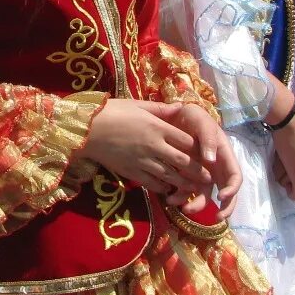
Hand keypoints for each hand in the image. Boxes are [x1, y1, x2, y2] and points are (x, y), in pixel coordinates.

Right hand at [82, 98, 215, 195]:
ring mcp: (143, 161)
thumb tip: (180, 107)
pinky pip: (152, 183)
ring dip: (184, 184)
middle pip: (183, 162)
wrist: (86, 130)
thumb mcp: (137, 104)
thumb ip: (161, 109)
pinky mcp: (132, 173)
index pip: (186, 141)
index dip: (199, 149)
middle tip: (208, 178)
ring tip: (194, 189)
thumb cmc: (111, 112)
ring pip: (170, 176)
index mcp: (157, 127)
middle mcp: (154, 146)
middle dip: (198, 172)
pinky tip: (168, 190)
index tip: (207, 155)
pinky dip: (163, 188)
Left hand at [161, 103, 241, 215]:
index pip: (235, 176)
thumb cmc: (192, 116)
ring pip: (203, 195)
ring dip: (197, 205)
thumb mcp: (201, 120)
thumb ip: (207, 138)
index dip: (232, 189)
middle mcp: (214, 168)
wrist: (172, 115)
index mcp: (223, 155)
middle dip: (223, 208)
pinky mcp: (185, 176)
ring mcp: (200, 173)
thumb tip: (210, 161)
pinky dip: (179, 197)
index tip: (222, 197)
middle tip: (216, 218)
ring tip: (184, 208)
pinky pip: (185, 191)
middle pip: (225, 193)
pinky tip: (169, 198)